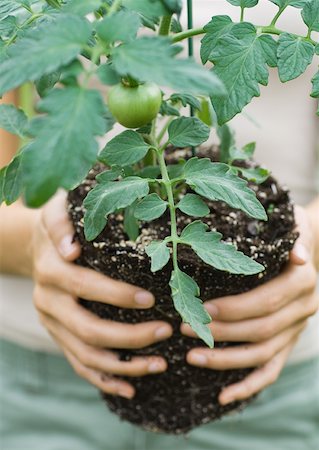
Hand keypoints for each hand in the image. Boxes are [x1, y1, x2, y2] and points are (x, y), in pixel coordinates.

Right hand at [32, 192, 171, 398]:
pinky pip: (79, 365)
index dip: (118, 295)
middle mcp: (48, 300)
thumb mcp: (58, 211)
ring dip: (125, 364)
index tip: (152, 298)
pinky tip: (131, 387)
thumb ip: (63, 222)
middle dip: (130, 335)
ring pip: (87, 355)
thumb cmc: (60, 224)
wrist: (37, 247)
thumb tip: (71, 248)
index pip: (86, 286)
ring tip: (160, 365)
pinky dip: (105, 379)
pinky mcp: (58, 336)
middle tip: (166, 330)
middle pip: (89, 329)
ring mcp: (52, 323)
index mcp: (51, 270)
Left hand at [181, 205, 317, 404]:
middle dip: (221, 333)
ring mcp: (296, 330)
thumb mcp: (294, 226)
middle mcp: (303, 309)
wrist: (310, 250)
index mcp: (302, 282)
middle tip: (185, 330)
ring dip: (226, 361)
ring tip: (191, 358)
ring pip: (262, 355)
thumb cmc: (290, 232)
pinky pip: (270, 370)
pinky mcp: (288, 343)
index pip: (266, 301)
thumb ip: (293, 239)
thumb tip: (296, 254)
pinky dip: (248, 386)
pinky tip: (223, 395)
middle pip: (260, 330)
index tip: (203, 308)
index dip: (235, 308)